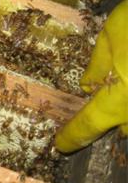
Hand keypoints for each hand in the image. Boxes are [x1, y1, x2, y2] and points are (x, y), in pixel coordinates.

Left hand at [55, 0, 127, 152]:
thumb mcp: (110, 37)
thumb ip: (97, 66)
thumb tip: (87, 86)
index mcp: (119, 99)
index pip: (88, 125)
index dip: (73, 136)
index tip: (61, 144)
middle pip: (123, 125)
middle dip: (111, 119)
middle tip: (98, 109)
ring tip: (122, 95)